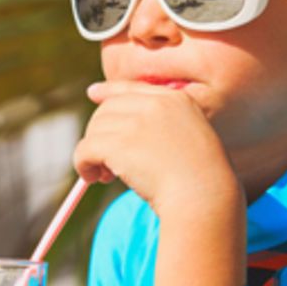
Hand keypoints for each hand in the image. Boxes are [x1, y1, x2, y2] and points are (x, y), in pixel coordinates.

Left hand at [74, 81, 239, 215]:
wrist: (204, 198)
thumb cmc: (200, 179)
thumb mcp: (191, 138)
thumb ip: (164, 125)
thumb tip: (122, 124)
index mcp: (177, 100)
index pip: (132, 88)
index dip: (109, 91)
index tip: (93, 94)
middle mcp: (156, 104)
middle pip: (108, 109)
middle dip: (101, 133)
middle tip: (106, 163)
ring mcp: (138, 123)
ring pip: (95, 130)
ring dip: (92, 152)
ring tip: (105, 175)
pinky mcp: (120, 144)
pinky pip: (85, 148)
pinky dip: (82, 164)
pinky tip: (93, 177)